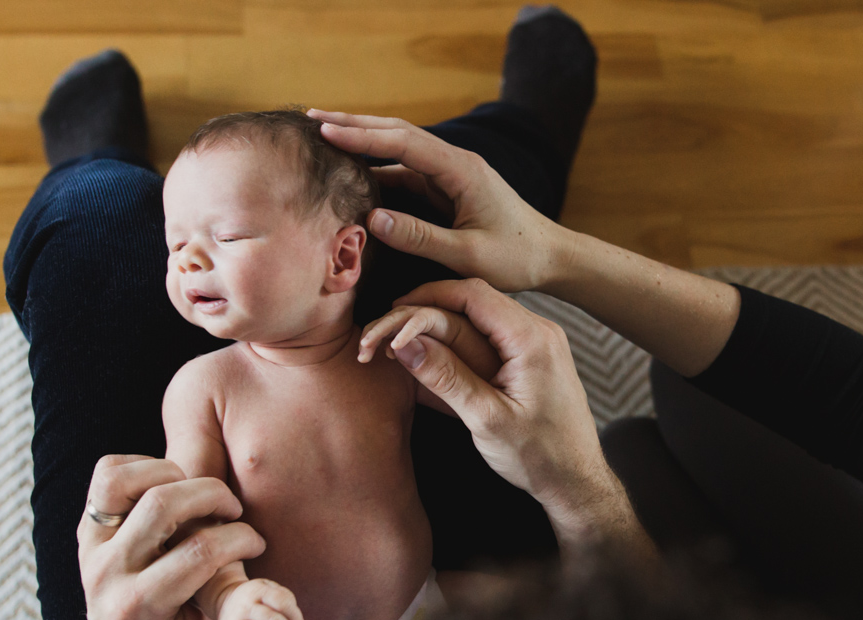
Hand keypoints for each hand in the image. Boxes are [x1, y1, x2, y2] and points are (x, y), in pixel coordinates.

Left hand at [76, 455, 274, 619]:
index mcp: (139, 608)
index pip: (198, 553)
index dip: (239, 539)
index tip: (255, 545)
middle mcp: (109, 573)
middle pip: (162, 504)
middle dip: (212, 495)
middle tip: (233, 510)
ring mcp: (92, 547)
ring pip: (125, 482)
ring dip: (172, 474)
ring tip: (196, 495)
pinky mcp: (87, 528)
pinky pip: (108, 474)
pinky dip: (142, 468)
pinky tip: (171, 489)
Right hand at [308, 109, 567, 293]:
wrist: (552, 257)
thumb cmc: (517, 258)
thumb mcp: (468, 255)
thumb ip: (421, 238)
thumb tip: (373, 220)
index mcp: (461, 170)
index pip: (402, 142)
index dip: (361, 136)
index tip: (324, 131)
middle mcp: (454, 163)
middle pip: (396, 133)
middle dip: (353, 125)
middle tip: (311, 119)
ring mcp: (450, 174)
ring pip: (398, 150)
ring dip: (362, 142)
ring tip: (322, 137)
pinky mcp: (448, 188)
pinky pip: (405, 172)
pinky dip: (376, 167)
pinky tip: (352, 170)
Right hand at [372, 279, 649, 553]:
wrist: (577, 482)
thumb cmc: (541, 457)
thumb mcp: (486, 419)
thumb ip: (445, 377)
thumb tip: (404, 343)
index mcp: (531, 339)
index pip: (472, 295)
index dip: (427, 297)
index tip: (393, 310)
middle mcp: (537, 332)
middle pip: (471, 304)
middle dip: (426, 314)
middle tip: (388, 332)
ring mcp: (535, 345)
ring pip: (476, 322)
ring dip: (439, 330)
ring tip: (402, 346)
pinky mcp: (529, 360)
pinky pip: (487, 340)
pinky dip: (456, 346)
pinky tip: (432, 360)